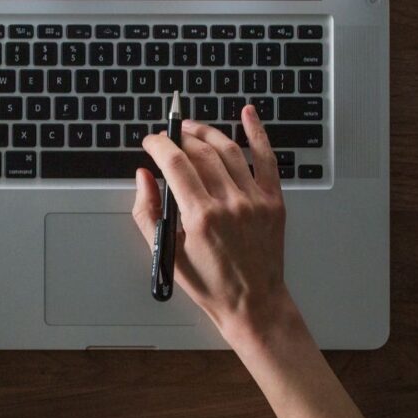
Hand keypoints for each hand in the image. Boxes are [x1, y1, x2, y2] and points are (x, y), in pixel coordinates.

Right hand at [133, 106, 293, 345]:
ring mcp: (255, 200)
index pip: (175, 163)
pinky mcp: (274, 201)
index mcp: (201, 217)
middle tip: (168, 136)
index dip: (159, 145)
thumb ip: (148, 212)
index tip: (150, 142)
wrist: (253, 303)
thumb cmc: (210, 284)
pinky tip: (248, 114)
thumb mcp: (166, 252)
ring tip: (192, 128)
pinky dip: (258, 133)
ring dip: (207, 132)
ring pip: (228, 150)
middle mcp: (230, 204)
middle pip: (200, 152)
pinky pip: (267, 159)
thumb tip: (143, 177)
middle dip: (179, 137)